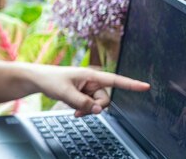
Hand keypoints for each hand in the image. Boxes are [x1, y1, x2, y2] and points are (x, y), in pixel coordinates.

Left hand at [34, 66, 149, 116]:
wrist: (39, 80)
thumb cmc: (51, 79)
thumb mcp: (66, 92)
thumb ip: (83, 103)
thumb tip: (99, 110)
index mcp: (91, 75)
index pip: (115, 80)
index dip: (131, 84)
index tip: (146, 86)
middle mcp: (92, 81)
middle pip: (105, 99)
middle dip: (95, 107)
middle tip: (79, 110)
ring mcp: (88, 89)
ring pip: (98, 105)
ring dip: (87, 110)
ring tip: (73, 108)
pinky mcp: (84, 95)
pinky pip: (90, 106)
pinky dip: (83, 110)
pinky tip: (73, 108)